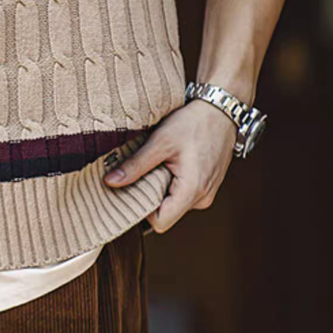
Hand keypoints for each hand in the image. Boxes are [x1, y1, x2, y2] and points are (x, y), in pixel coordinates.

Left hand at [104, 100, 236, 232]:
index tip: (131, 190)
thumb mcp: (160, 142)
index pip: (161, 222)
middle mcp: (203, 198)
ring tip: (159, 163)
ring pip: (174, 204)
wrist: (221, 109)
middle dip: (150, 196)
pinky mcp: (207, 186)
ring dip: (161, 188)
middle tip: (142, 172)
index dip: (142, 211)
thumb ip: (135, 165)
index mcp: (193, 190)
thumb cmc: (194, 122)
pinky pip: (183, 194)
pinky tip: (170, 163)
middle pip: (166, 213)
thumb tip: (111, 182)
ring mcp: (207, 193)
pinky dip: (172, 183)